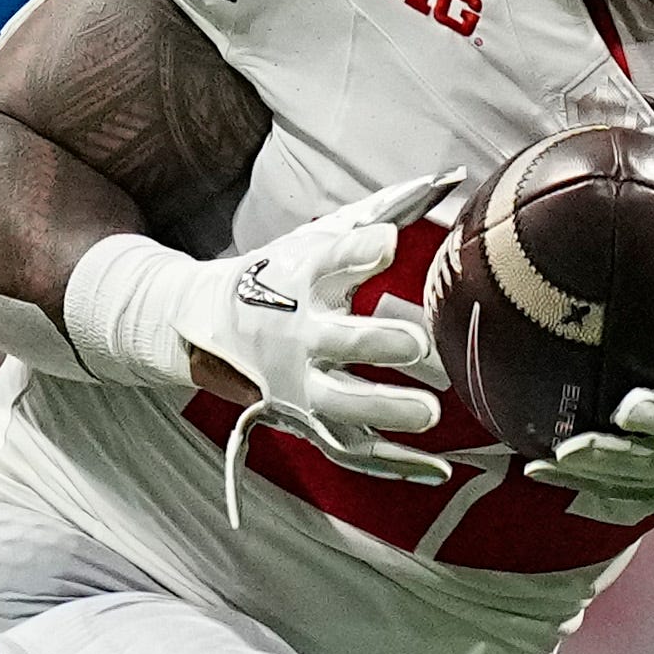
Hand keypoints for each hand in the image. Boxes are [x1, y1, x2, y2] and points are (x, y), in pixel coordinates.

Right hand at [70, 173, 461, 483]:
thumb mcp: (316, 240)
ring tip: (430, 413)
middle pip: (337, 340)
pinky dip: (395, 464)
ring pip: (342, 405)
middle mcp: (298, 334)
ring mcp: (300, 384)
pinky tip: (439, 470)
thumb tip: (446, 183)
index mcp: (298, 277)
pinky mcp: (310, 421)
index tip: (388, 245)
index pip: (327, 258)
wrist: (206, 326)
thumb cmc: (281, 276)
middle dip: (377, 343)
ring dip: (385, 410)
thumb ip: (378, 216)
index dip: (358, 251)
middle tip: (416, 344)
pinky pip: (351, 448)